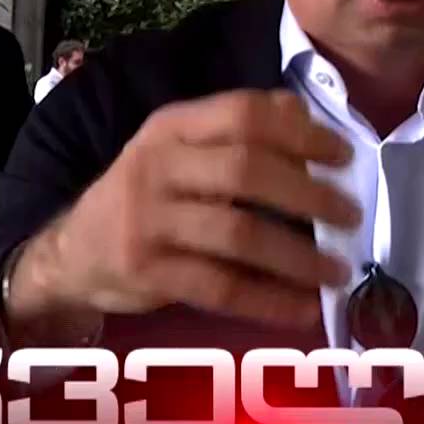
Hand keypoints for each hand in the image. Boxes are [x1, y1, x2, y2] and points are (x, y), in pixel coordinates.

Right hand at [6, 89, 358, 331]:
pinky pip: (220, 288)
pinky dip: (269, 300)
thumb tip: (307, 116)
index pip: (243, 115)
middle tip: (350, 215)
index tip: (344, 156)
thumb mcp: (179, 149)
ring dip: (298, 255)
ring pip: (238, 234)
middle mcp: (156, 166)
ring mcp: (148, 221)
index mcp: (171, 127)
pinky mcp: (147, 272)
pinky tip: (303, 308)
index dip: (300, 133)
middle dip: (308, 194)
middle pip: (245, 171)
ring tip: (338, 270)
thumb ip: (236, 130)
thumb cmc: (146, 195)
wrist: (73, 251)